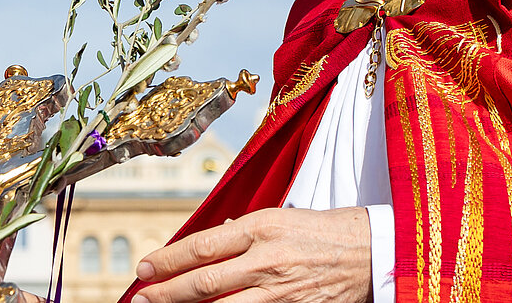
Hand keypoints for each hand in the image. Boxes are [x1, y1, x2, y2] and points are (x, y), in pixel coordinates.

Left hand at [131, 206, 370, 302]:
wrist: (371, 251)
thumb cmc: (322, 231)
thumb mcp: (279, 217)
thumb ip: (241, 232)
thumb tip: (208, 239)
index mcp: (260, 227)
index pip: (202, 245)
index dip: (168, 259)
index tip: (144, 268)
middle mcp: (266, 259)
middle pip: (204, 281)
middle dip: (166, 293)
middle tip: (139, 299)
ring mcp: (280, 290)